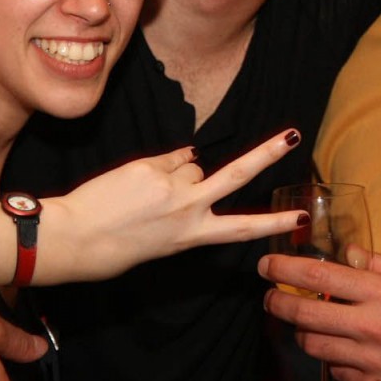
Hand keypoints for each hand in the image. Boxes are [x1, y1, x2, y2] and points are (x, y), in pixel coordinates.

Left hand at [43, 129, 305, 282]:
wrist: (77, 237)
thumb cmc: (116, 245)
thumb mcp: (161, 240)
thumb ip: (184, 207)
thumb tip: (194, 164)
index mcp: (192, 236)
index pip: (242, 228)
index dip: (275, 222)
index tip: (303, 218)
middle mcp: (187, 210)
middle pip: (236, 175)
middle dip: (267, 154)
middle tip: (293, 136)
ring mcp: (170, 186)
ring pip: (192, 164)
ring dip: (179, 172)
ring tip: (149, 194)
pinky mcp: (150, 167)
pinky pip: (168, 157)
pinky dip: (160, 166)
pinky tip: (138, 183)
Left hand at [257, 251, 380, 380]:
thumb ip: (380, 266)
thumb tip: (349, 253)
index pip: (318, 278)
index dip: (284, 271)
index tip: (267, 266)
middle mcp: (373, 327)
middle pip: (304, 315)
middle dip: (277, 304)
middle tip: (270, 298)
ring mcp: (371, 362)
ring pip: (313, 346)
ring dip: (302, 333)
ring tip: (307, 324)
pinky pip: (336, 371)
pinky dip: (333, 359)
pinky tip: (344, 350)